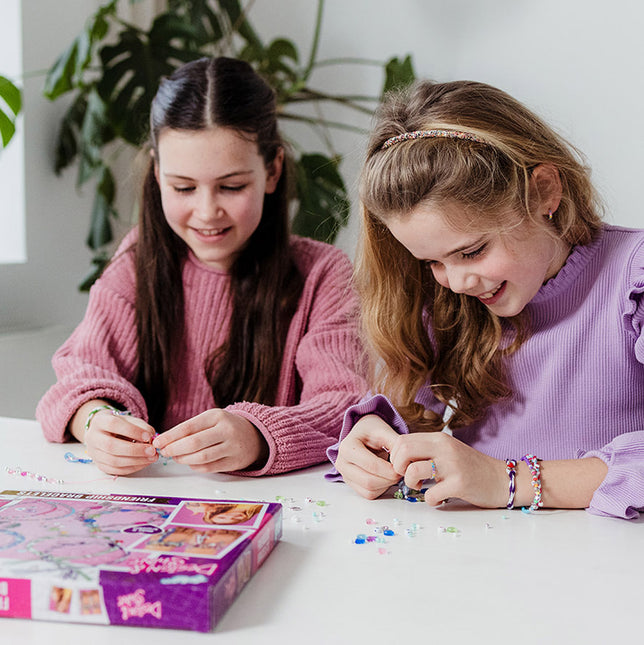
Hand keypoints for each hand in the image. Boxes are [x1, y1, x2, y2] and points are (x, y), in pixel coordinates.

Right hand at [83, 410, 157, 475]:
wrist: (103, 432)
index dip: (132, 431)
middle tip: (152, 451)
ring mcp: (94, 453)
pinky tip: (143, 463)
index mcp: (99, 421)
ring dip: (135, 461)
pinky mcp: (99, 465)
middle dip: (135, 450)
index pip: (113, 424)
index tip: (148, 436)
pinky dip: (132, 468)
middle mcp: (93, 437)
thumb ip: (142, 427)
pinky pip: (115, 470)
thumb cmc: (119, 425)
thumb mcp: (130, 420)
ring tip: (151, 458)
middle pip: (111, 446)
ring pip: (113, 461)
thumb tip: (151, 438)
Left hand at [152, 409, 267, 472]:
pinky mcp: (234, 462)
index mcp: (217, 416)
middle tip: (164, 452)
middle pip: (194, 443)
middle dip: (174, 449)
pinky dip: (195, 466)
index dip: (170, 436)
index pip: (188, 427)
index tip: (157, 442)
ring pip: (201, 457)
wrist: (254, 435)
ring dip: (183, 459)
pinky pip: (209, 468)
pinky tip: (190, 462)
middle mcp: (226, 430)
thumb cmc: (225, 426)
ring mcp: (232, 447)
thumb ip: (191, 428)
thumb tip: (165, 441)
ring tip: (175, 457)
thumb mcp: (211, 419)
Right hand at [334, 415, 401, 499]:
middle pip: (369, 481)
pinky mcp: (351, 484)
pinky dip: (381, 489)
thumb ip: (395, 443)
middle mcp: (342, 463)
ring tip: (394, 473)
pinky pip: (368, 494)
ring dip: (386, 485)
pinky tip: (386, 478)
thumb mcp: (383, 430)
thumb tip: (406, 461)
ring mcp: (345, 475)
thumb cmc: (371, 431)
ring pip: (369, 491)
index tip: (402, 468)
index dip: (389, 470)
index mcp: (347, 447)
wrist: (361, 434)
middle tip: (401, 473)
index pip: (371, 465)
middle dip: (389, 479)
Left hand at [389, 433, 507, 507]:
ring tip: (420, 487)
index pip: (402, 440)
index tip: (403, 467)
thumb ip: (426, 450)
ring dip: (410, 483)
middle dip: (398, 467)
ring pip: (413, 471)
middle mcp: (444, 448)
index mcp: (439, 439)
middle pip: (403, 450)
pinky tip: (438, 498)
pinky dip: (430, 500)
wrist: (502, 479)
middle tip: (408, 476)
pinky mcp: (460, 484)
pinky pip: (430, 494)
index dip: (395, 456)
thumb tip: (398, 455)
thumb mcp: (447, 451)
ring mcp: (452, 465)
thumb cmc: (471, 468)